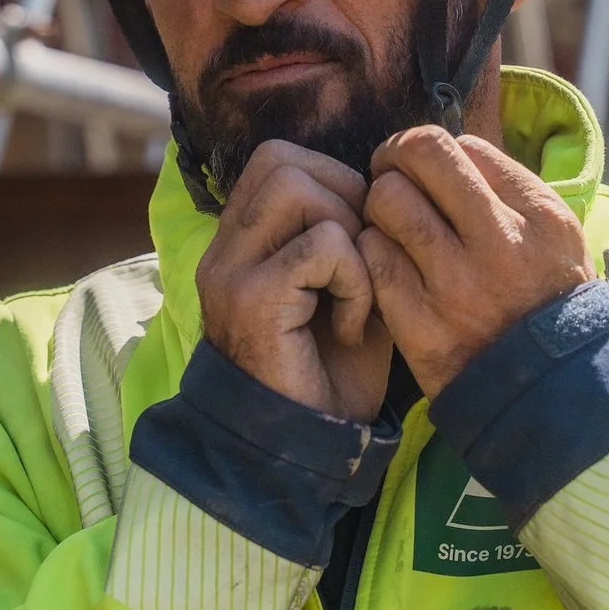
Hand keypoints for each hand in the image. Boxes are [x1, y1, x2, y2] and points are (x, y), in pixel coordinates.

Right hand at [196, 140, 392, 420]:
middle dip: (343, 198)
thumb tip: (384, 186)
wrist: (305, 450)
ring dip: (347, 235)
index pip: (277, 159)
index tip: (358, 240)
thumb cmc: (331, 373)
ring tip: (353, 293)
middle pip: (282, 161)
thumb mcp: (345, 288)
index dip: (332, 180)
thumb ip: (350, 234)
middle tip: (361, 261)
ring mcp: (230, 272)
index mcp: (240, 242)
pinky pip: (321, 245)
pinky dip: (353, 278)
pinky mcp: (252, 300)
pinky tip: (349, 325)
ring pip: (297, 190)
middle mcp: (224, 250)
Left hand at [357, 129, 591, 396]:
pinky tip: (388, 265)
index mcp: (540, 217)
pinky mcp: (420, 324)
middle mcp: (500, 243)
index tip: (430, 171)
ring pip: (385, 201)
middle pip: (420, 155)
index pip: (464, 146)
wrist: (547, 395)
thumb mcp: (558, 240)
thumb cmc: (546, 305)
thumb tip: (453, 149)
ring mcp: (457, 285)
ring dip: (380, 206)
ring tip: (391, 225)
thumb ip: (512, 191)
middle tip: (391, 175)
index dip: (437, 152)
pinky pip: (371, 257)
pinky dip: (371, 253)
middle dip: (395, 159)